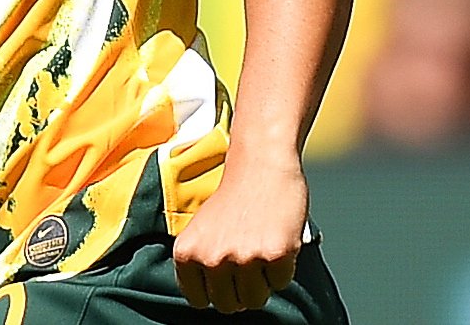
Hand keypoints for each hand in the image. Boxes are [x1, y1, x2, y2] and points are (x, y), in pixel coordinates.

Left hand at [171, 156, 308, 313]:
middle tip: (245, 264)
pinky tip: (274, 241)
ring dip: (262, 282)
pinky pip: (281, 283)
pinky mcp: (275, 255)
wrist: (260, 164)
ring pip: (255, 300)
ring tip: (258, 250)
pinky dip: (282, 268)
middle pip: (228, 305)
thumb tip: (212, 299)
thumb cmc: (232, 197)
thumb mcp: (200, 229)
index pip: (198, 300)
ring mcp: (243, 258)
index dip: (214, 291)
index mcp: (187, 252)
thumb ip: (201, 262)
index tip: (222, 278)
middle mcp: (212, 258)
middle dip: (239, 291)